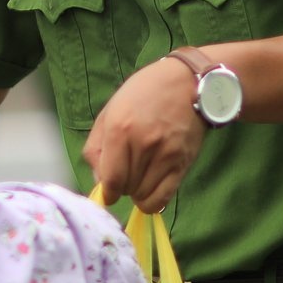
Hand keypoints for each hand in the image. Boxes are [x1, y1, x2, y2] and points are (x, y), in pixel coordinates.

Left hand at [83, 57, 206, 212]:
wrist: (186, 81)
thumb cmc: (144, 93)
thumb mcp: (109, 111)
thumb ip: (96, 148)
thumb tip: (99, 183)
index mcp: (120, 130)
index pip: (111, 180)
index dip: (107, 191)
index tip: (108, 190)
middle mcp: (143, 144)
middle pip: (126, 189)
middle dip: (122, 187)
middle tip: (127, 172)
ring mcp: (166, 155)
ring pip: (143, 196)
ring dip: (138, 191)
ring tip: (141, 174)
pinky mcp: (183, 163)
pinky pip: (163, 198)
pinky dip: (153, 200)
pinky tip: (151, 186)